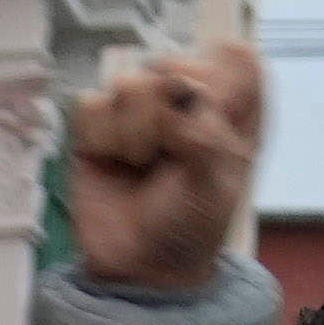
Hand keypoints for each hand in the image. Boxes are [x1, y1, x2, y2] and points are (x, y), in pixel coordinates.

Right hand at [66, 34, 269, 292]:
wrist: (139, 266)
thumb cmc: (190, 225)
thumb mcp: (215, 183)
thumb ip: (203, 134)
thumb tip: (173, 95)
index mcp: (232, 106)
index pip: (234, 58)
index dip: (218, 87)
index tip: (212, 127)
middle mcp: (187, 98)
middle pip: (172, 64)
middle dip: (167, 116)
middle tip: (169, 156)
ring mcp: (139, 109)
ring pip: (127, 83)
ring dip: (131, 134)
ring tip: (140, 165)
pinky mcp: (97, 125)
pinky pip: (89, 105)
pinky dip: (99, 139)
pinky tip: (113, 163)